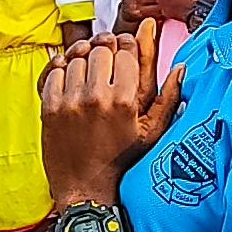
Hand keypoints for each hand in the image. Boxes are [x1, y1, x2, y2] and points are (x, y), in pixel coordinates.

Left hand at [40, 31, 182, 204]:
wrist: (85, 187)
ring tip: (89, 69)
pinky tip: (71, 79)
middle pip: (101, 48)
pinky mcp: (50, 107)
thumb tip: (181, 69)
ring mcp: (71, 102)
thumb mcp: (152, 132)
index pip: (126, 50)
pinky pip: (55, 70)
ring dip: (84, 57)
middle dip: (106, 48)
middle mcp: (97, 98)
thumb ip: (168, 98)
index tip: (124, 47)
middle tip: (106, 56)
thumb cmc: (120, 161)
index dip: (127, 43)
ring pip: (77, 56)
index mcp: (124, 101)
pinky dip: (62, 68)